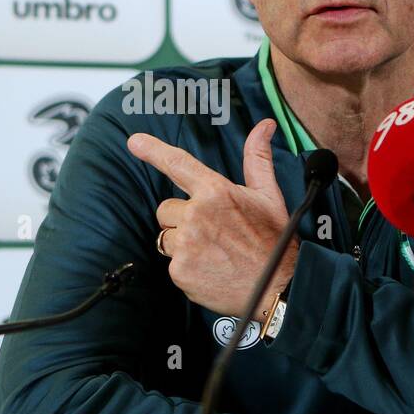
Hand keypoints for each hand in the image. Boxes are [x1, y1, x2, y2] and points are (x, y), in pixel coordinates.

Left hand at [127, 119, 295, 322]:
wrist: (279, 288)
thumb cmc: (274, 241)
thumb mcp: (269, 195)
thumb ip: (257, 158)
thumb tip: (264, 125)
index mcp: (215, 191)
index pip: (178, 164)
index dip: (153, 151)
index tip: (134, 141)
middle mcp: (196, 215)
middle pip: (166, 209)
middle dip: (182, 220)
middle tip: (213, 233)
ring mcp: (186, 244)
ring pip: (166, 237)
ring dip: (183, 244)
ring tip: (213, 253)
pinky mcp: (180, 270)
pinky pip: (172, 263)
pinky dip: (187, 267)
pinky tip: (210, 269)